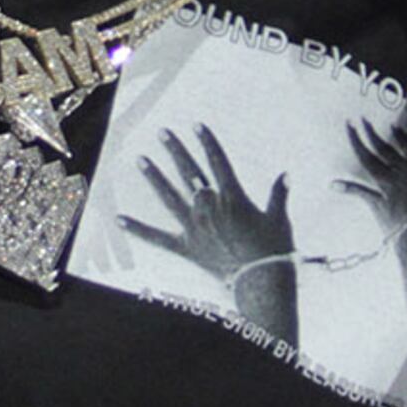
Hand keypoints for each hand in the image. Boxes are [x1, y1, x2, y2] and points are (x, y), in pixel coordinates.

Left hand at [120, 125, 299, 342]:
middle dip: (175, 150)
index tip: (196, 125)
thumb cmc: (273, 250)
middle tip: (163, 133)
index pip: (217, 161)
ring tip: (141, 160)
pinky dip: (138, 229)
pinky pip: (158, 238)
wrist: (260, 280)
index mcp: (231, 197)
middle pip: (188, 172)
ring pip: (169, 197)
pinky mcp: (186, 247)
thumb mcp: (278, 219)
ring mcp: (194, 227)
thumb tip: (285, 175)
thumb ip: (278, 195)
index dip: (207, 141)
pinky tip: (120, 219)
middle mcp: (209, 207)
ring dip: (154, 177)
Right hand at [337, 117, 406, 228]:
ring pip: (406, 149)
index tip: (349, 126)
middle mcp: (400, 173)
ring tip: (392, 126)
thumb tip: (332, 184)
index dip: (356, 140)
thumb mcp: (371, 203)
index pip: (366, 155)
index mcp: (385, 179)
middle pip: (384, 148)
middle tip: (363, 120)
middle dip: (371, 133)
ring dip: (399, 136)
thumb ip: (353, 190)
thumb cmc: (389, 220)